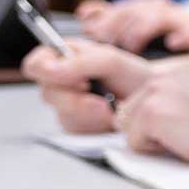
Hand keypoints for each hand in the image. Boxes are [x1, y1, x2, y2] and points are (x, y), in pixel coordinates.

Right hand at [20, 38, 153, 132]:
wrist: (153, 101)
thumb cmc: (134, 76)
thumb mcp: (110, 61)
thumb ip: (78, 63)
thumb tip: (49, 70)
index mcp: (66, 57)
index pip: (36, 64)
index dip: (46, 72)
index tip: (73, 78)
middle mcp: (63, 81)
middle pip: (47, 94)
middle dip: (76, 98)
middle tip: (100, 97)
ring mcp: (69, 105)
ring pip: (61, 115)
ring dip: (88, 114)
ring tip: (109, 107)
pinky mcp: (78, 126)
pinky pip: (75, 131)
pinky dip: (93, 126)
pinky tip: (108, 118)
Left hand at [75, 0, 188, 52]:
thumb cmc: (172, 37)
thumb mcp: (140, 28)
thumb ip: (114, 20)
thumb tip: (84, 13)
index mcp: (143, 11)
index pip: (117, 10)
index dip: (102, 19)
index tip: (88, 33)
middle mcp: (160, 12)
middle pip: (133, 11)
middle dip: (116, 24)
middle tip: (104, 42)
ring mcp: (181, 21)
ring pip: (158, 17)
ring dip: (142, 29)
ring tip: (131, 44)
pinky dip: (183, 36)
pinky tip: (173, 42)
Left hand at [115, 73, 188, 166]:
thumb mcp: (188, 104)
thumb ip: (162, 104)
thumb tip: (130, 119)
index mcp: (166, 77)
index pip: (132, 108)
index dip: (152, 127)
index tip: (181, 126)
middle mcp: (156, 80)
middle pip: (124, 119)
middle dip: (147, 133)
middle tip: (183, 132)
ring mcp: (152, 96)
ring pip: (127, 131)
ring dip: (151, 141)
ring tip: (182, 135)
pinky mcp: (151, 114)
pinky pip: (133, 143)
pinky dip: (155, 150)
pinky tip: (180, 140)